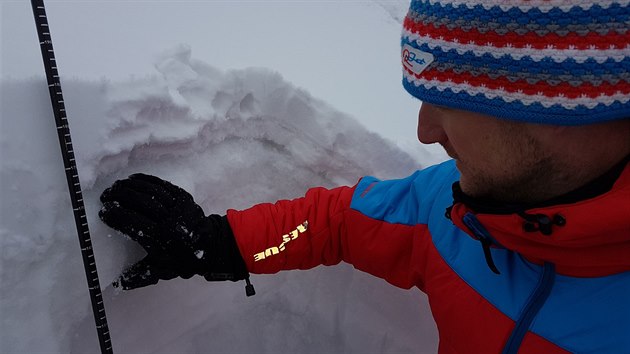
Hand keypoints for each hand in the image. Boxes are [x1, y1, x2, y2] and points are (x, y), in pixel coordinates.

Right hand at [99, 173, 249, 290]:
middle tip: (106, 196)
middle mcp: (169, 220)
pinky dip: (146, 180)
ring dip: (130, 186)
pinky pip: (162, 185)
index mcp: (161, 239)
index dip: (116, 216)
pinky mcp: (183, 197)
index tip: (104, 212)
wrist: (211, 247)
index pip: (133, 223)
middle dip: (120, 197)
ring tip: (116, 186)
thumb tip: (116, 283)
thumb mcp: (161, 271)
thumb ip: (138, 276)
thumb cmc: (182, 260)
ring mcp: (178, 206)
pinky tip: (133, 180)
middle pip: (140, 203)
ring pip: (151, 191)